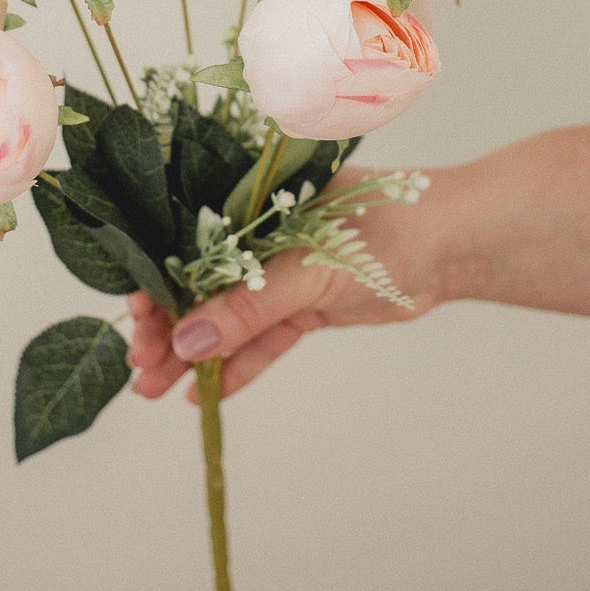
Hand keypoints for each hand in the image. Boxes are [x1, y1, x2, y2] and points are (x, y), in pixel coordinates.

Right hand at [127, 165, 452, 400]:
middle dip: (168, 325)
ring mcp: (284, 270)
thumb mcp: (308, 267)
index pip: (187, 239)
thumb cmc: (386, 228)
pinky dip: (239, 364)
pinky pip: (264, 337)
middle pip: (201, 283)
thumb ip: (247, 307)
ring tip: (155, 390)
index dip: (156, 278)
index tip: (134, 316)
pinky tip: (206, 393)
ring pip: (229, 316)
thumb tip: (185, 341)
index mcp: (251, 197)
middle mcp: (260, 232)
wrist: (455, 245)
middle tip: (140, 366)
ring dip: (195, 353)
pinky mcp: (307, 304)